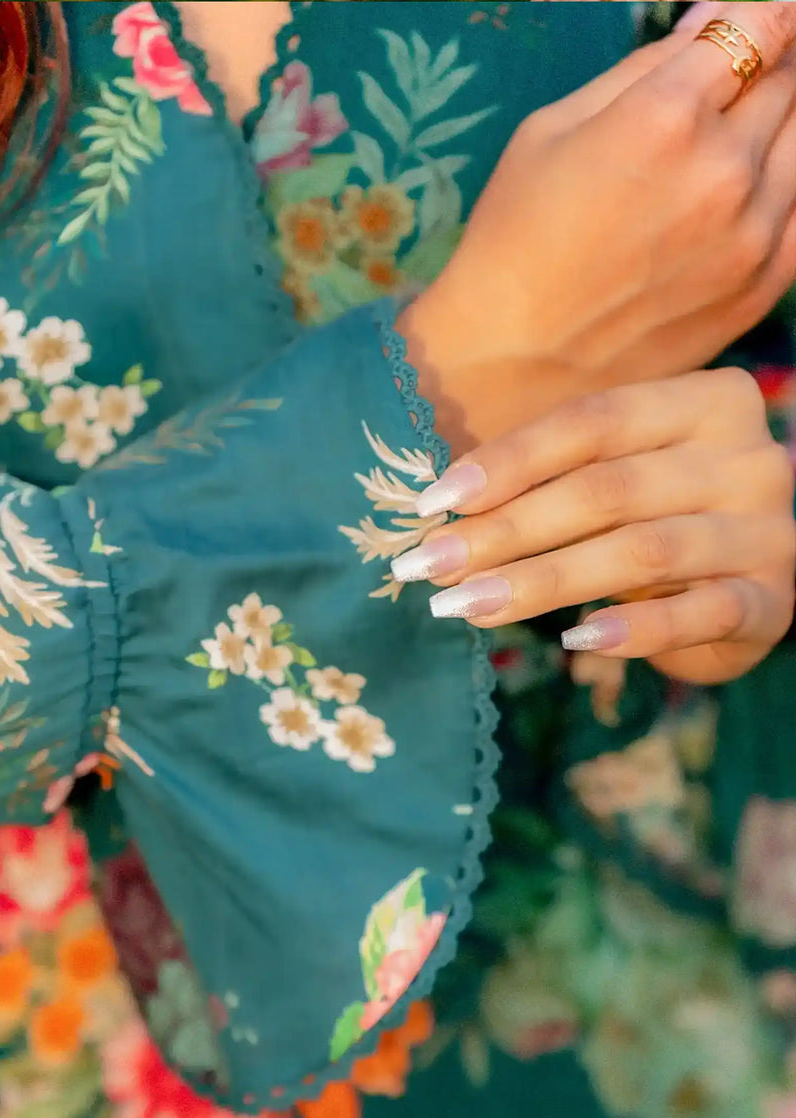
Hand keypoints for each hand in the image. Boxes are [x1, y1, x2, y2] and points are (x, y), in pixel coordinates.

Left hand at [392, 369, 794, 685]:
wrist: (757, 580)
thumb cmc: (665, 517)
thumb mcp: (618, 480)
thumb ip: (554, 480)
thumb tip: (441, 511)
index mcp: (706, 403)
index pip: (592, 423)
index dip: (507, 461)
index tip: (432, 502)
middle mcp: (747, 458)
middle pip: (607, 490)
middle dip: (506, 531)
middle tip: (429, 566)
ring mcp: (767, 531)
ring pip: (643, 552)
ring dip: (543, 582)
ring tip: (469, 605)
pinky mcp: (774, 601)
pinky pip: (701, 613)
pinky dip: (635, 629)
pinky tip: (575, 640)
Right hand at [397, 3, 795, 444]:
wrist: (510, 363)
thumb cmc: (514, 241)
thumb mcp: (551, 129)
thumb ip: (645, 67)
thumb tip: (714, 21)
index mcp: (664, 116)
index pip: (759, 25)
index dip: (763, 18)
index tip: (758, 26)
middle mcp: (722, 170)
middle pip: (786, 82)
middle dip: (762, 76)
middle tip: (722, 100)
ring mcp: (751, 234)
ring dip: (776, 132)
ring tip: (723, 156)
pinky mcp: (760, 287)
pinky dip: (786, 190)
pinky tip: (744, 199)